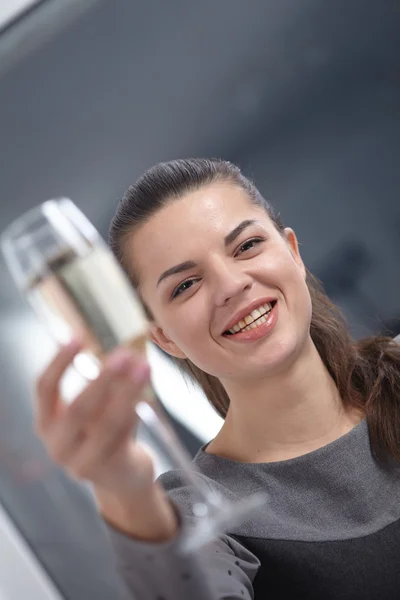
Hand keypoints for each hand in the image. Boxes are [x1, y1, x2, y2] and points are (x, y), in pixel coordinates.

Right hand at [34, 339, 155, 496]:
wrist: (121, 476)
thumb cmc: (105, 431)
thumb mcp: (97, 407)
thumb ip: (105, 384)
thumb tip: (127, 355)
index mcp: (47, 422)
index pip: (44, 388)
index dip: (58, 362)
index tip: (76, 337)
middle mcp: (57, 444)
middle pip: (78, 408)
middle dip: (103, 379)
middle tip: (124, 354)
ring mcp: (80, 463)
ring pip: (106, 423)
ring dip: (128, 392)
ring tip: (145, 367)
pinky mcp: (108, 471)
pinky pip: (123, 437)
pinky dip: (135, 414)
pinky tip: (146, 397)